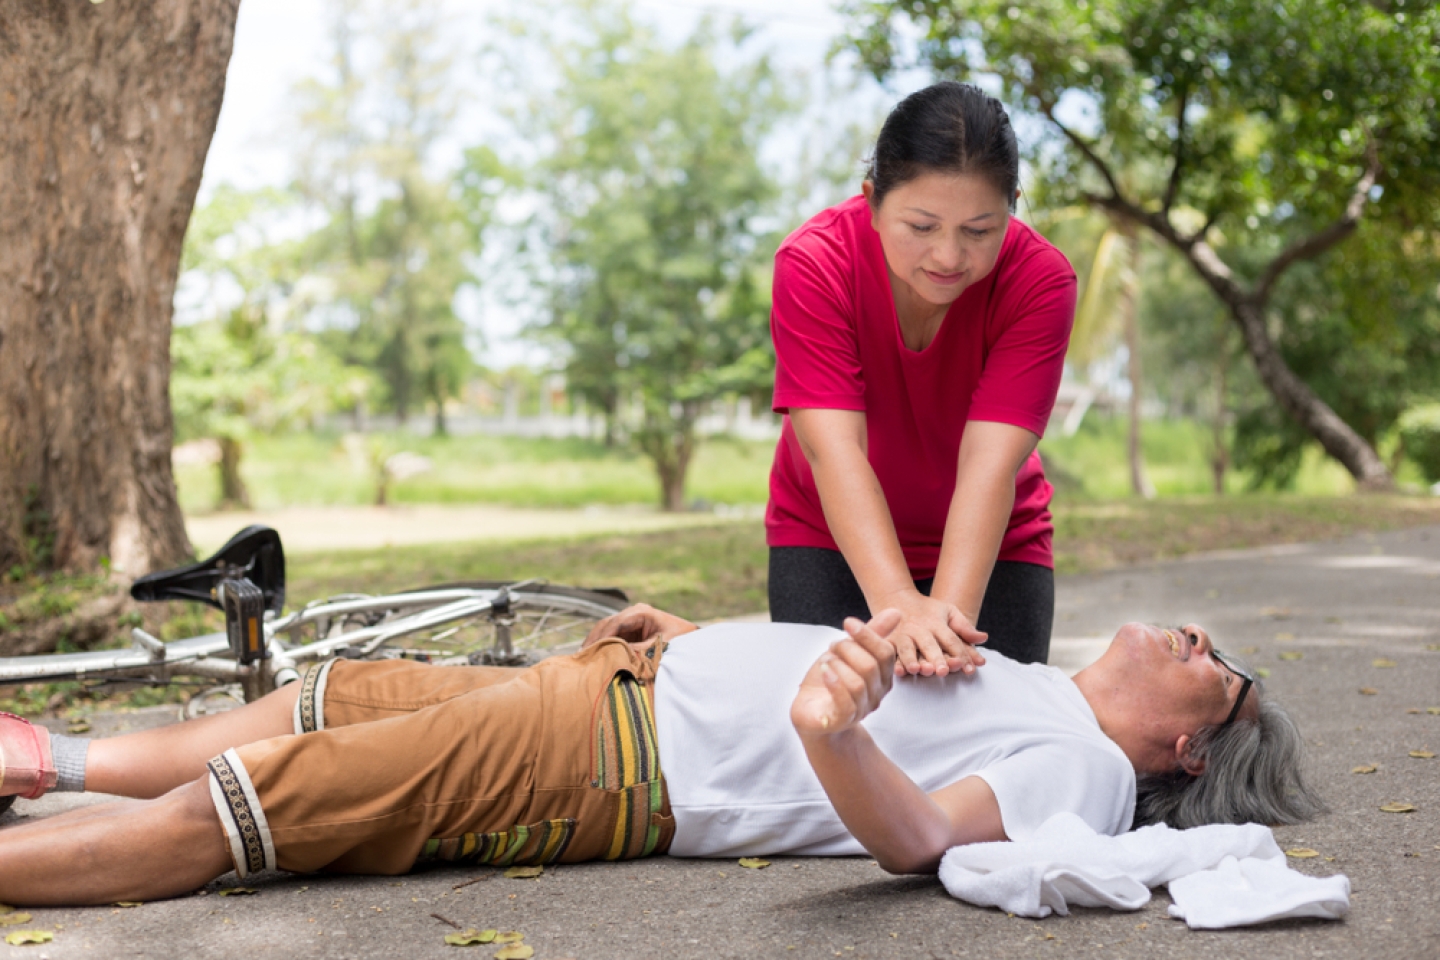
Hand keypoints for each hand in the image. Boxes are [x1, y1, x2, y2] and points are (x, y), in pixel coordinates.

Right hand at [580, 603, 697, 650]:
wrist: (692, 643)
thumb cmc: (680, 642)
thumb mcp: (659, 648)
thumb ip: (638, 651)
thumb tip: (617, 657)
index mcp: (641, 612)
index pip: (615, 623)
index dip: (602, 637)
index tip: (592, 651)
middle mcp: (634, 613)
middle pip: (607, 624)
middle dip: (594, 640)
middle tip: (582, 656)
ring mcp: (631, 620)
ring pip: (607, 630)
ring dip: (597, 643)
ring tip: (585, 658)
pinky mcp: (630, 630)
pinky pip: (613, 636)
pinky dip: (604, 646)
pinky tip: (595, 657)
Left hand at [791, 610, 900, 737]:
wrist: (811, 712)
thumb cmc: (831, 679)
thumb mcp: (849, 652)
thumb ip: (872, 634)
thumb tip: (896, 612)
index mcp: (883, 676)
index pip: (885, 653)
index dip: (868, 635)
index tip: (848, 623)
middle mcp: (877, 694)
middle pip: (871, 666)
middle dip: (848, 649)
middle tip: (833, 646)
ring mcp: (861, 709)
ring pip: (857, 683)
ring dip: (837, 664)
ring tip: (826, 661)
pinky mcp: (842, 720)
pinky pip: (845, 701)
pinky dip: (834, 682)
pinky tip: (825, 672)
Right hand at [879, 590, 986, 677]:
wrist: (895, 598)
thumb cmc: (927, 610)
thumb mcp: (948, 611)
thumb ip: (965, 626)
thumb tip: (983, 638)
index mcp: (935, 623)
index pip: (951, 640)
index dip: (961, 654)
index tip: (970, 670)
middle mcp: (918, 629)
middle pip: (929, 645)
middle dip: (936, 658)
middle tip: (943, 671)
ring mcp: (902, 635)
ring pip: (907, 648)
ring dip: (911, 659)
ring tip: (918, 670)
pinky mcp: (888, 641)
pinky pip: (890, 653)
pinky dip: (892, 662)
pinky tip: (897, 671)